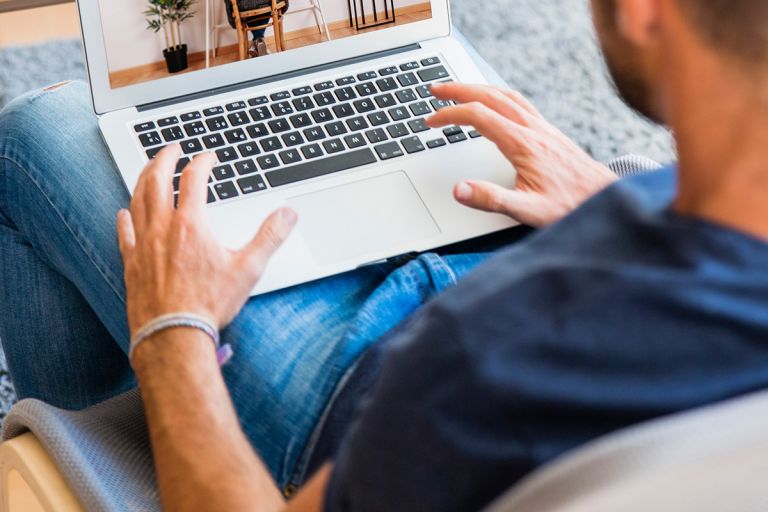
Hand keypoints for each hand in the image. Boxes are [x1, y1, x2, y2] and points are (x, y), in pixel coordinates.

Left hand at [116, 145, 296, 336]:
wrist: (173, 333)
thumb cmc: (209, 304)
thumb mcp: (248, 269)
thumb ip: (270, 237)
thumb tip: (289, 214)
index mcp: (192, 224)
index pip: (194, 178)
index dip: (202, 161)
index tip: (209, 156)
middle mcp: (163, 228)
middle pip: (158, 179)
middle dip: (164, 158)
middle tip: (172, 148)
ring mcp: (143, 243)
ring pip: (138, 199)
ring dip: (143, 178)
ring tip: (149, 169)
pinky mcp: (132, 262)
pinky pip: (124, 232)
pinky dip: (125, 216)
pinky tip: (124, 212)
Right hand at [426, 83, 617, 227]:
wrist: (605, 199)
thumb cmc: (569, 206)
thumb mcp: (527, 210)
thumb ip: (491, 199)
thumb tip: (459, 189)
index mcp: (523, 144)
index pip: (479, 117)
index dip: (451, 115)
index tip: (431, 122)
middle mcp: (533, 129)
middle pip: (490, 97)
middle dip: (459, 90)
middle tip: (435, 90)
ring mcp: (542, 127)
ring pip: (506, 95)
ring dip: (478, 88)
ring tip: (459, 89)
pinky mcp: (549, 132)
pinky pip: (520, 102)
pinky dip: (499, 95)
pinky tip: (495, 102)